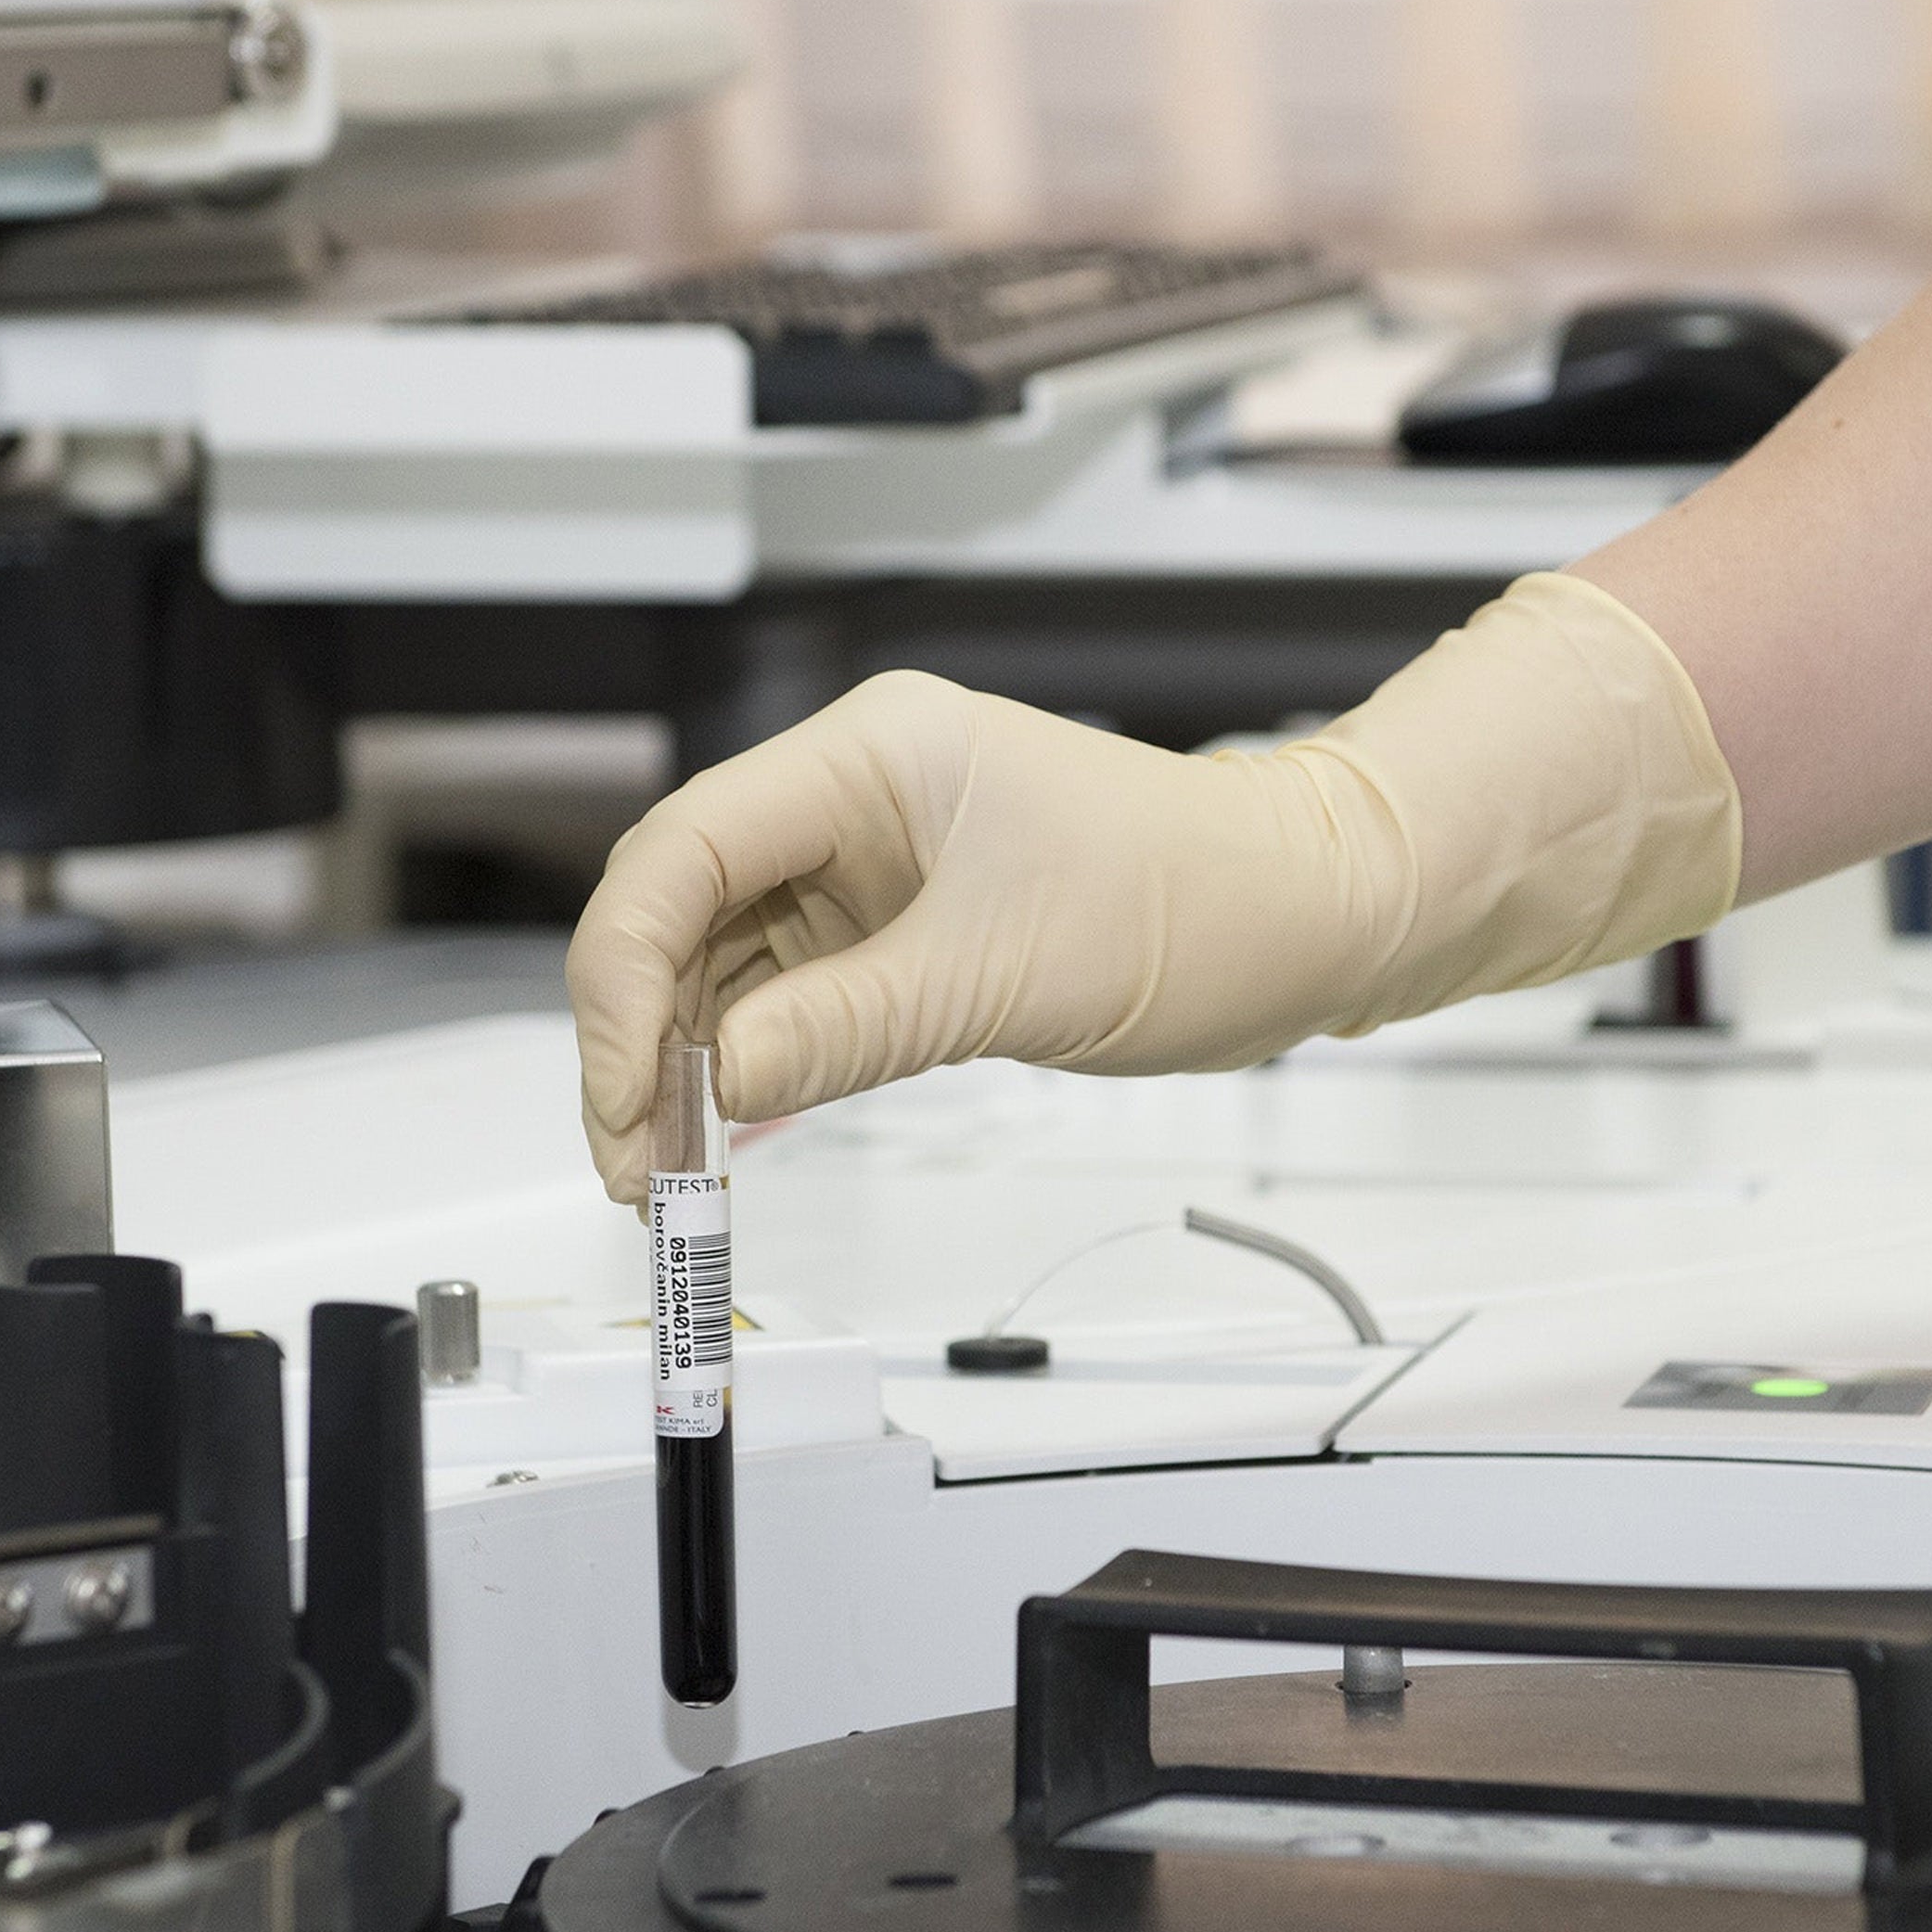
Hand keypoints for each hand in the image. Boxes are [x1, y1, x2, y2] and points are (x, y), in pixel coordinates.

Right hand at [567, 573, 1740, 1199]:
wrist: (1308, 916)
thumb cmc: (1200, 898)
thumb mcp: (1007, 976)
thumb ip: (845, 1026)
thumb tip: (717, 1082)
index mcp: (871, 755)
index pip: (685, 849)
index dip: (624, 974)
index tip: (623, 1089)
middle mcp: (854, 800)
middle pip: (681, 909)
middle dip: (638, 1037)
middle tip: (636, 1164)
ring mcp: (871, 868)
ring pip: (721, 965)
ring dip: (684, 1069)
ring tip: (672, 1176)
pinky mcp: (898, 934)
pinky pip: (784, 1000)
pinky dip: (747, 1072)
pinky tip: (726, 1139)